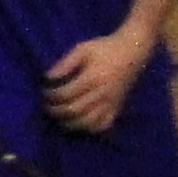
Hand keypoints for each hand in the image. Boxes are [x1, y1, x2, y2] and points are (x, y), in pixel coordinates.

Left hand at [39, 25, 153, 134]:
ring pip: (87, 122)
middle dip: (55, 111)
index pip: (65, 94)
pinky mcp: (117, 108)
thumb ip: (65, 63)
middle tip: (47, 106)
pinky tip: (80, 123)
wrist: (134, 51)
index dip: (50, 95)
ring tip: (59, 116)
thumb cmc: (106, 48)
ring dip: (69, 123)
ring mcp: (111, 103)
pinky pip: (103, 125)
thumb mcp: (83, 48)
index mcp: (92, 78)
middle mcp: (102, 94)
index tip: (43, 91)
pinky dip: (89, 128)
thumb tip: (48, 77)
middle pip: (73, 111)